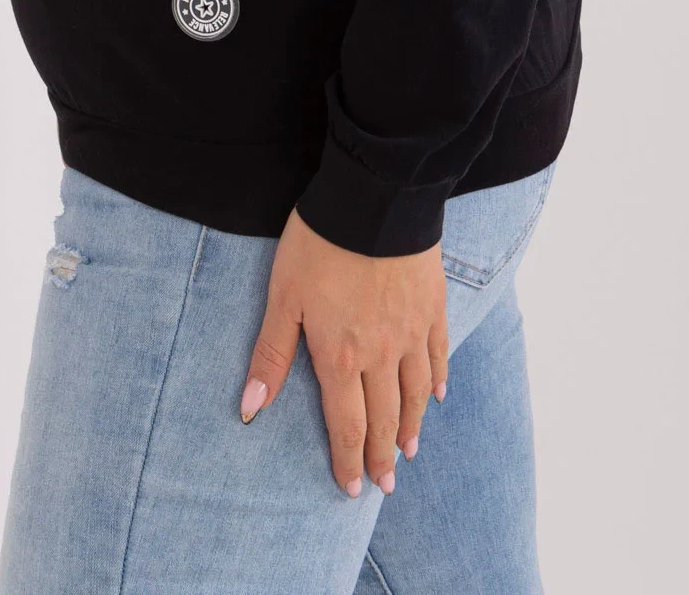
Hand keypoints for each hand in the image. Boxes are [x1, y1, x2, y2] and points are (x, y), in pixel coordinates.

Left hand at [239, 205, 448, 497]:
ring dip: (411, 428)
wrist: (374, 198)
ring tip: (409, 453)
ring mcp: (412, 332)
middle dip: (383, 457)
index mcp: (340, 357)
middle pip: (385, 419)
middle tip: (385, 486)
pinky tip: (435, 395)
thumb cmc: (319, 244)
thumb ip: (272, 355)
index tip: (353, 490)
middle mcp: (381, 354)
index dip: (349, 462)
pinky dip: (436, 381)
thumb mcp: (283, 297)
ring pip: (414, 394)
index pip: (347, 426)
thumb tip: (250, 408)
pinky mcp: (433, 306)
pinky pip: (438, 355)